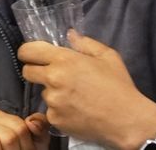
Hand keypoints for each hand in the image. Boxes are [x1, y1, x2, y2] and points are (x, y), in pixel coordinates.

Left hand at [18, 31, 155, 148]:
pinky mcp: (55, 119)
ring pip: (42, 92)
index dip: (28, 53)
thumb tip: (69, 34)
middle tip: (52, 75)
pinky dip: (59, 110)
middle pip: (27, 72)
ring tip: (74, 96)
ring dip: (52, 92)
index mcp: (64, 60)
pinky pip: (50, 111)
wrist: (128, 121)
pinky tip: (77, 110)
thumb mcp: (107, 57)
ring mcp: (53, 101)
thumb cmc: (119, 86)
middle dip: (36, 71)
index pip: (28, 51)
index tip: (32, 56)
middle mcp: (53, 79)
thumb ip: (85, 43)